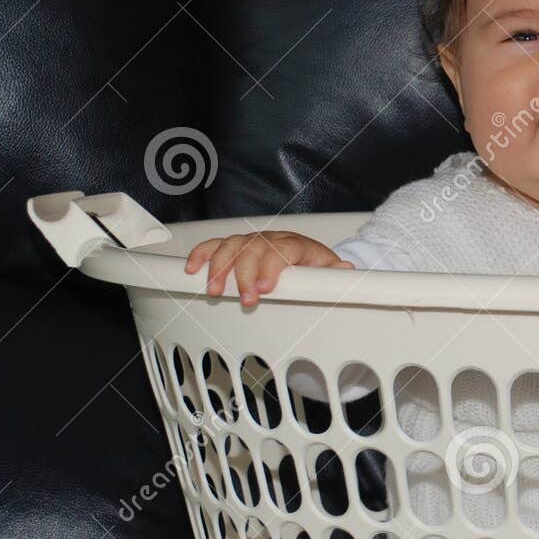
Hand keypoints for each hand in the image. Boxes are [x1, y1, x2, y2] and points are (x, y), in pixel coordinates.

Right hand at [183, 230, 354, 304]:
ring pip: (232, 246)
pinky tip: (193, 270)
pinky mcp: (236, 246)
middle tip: (247, 299)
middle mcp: (270, 239)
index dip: (273, 267)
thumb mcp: (327, 271)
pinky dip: (202, 255)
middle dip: (246, 275)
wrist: (305, 254)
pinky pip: (215, 245)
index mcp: (295, 244)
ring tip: (217, 291)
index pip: (283, 250)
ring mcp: (251, 241)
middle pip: (254, 249)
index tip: (265, 288)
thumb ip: (334, 274)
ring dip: (221, 268)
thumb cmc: (313, 265)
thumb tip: (346, 270)